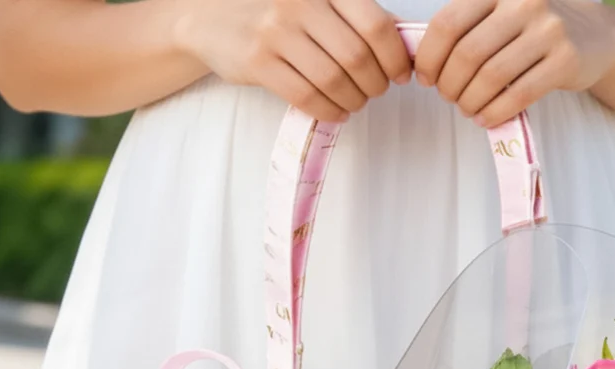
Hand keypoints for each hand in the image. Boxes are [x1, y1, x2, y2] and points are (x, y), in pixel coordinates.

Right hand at [172, 0, 411, 121]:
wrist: (210, 18)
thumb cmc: (273, 11)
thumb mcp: (314, 1)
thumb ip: (354, 14)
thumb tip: (404, 42)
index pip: (375, 25)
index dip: (395, 57)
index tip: (400, 74)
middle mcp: (300, 3)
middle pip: (358, 58)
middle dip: (375, 84)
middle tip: (374, 91)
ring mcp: (276, 32)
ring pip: (334, 81)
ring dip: (353, 101)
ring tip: (354, 102)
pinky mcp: (258, 62)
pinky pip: (307, 97)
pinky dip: (328, 111)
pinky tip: (335, 111)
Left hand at [414, 0, 614, 126]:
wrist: (595, 37)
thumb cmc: (533, 31)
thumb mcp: (500, 15)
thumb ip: (466, 28)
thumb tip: (417, 61)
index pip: (448, 24)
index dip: (429, 58)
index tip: (426, 79)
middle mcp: (523, 1)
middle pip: (467, 54)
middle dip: (449, 85)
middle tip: (449, 98)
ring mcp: (548, 29)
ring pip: (491, 77)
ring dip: (470, 102)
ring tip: (468, 109)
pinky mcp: (566, 60)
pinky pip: (518, 95)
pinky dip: (495, 113)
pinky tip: (486, 118)